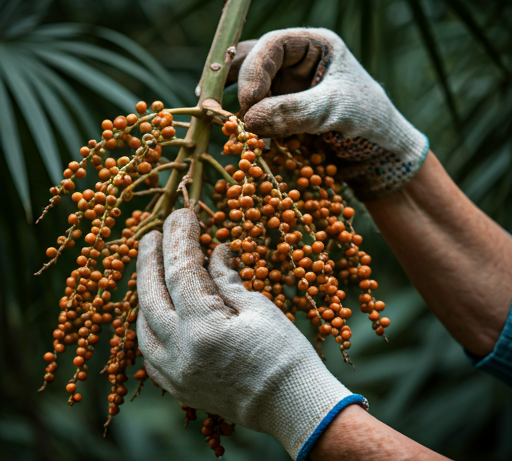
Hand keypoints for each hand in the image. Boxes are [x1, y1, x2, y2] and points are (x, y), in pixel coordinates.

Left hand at [136, 208, 365, 458]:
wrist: (292, 407)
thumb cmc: (285, 354)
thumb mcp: (259, 308)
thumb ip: (227, 280)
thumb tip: (215, 253)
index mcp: (204, 329)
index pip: (181, 271)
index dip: (180, 237)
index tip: (184, 214)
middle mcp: (179, 353)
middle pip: (150, 295)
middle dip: (150, 259)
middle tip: (153, 234)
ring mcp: (174, 374)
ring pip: (142, 323)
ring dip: (146, 291)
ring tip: (153, 267)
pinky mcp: (177, 387)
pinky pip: (149, 350)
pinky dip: (149, 323)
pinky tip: (157, 308)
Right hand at [235, 28, 428, 200]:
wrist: (382, 155)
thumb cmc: (372, 120)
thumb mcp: (337, 110)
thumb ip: (296, 111)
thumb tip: (248, 120)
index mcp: (315, 47)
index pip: (273, 45)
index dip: (254, 69)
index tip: (248, 101)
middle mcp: (296, 65)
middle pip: (253, 64)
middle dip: (237, 86)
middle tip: (220, 110)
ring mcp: (287, 90)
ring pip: (250, 92)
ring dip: (238, 109)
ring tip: (227, 128)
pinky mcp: (282, 116)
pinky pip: (257, 117)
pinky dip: (247, 128)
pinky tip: (242, 142)